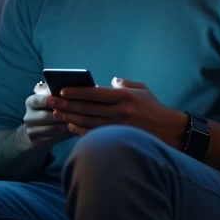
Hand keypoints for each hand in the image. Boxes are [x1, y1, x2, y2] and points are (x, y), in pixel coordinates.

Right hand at [20, 81, 75, 152]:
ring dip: (68, 125)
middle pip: (47, 116)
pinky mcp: (37, 143)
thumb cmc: (48, 111)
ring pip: (53, 128)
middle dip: (63, 114)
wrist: (35, 133)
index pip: (38, 100)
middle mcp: (28, 117)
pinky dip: (67, 134)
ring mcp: (32, 131)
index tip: (61, 98)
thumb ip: (57, 93)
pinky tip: (77, 130)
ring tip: (81, 121)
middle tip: (79, 111)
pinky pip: (55, 139)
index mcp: (30, 102)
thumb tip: (76, 86)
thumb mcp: (48, 101)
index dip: (49, 100)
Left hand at [48, 77, 184, 140]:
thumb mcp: (142, 89)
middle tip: (51, 101)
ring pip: (88, 121)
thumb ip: (124, 84)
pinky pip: (94, 134)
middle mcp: (120, 111)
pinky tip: (70, 125)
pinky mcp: (118, 138)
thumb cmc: (152, 108)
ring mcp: (118, 127)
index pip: (95, 93)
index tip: (62, 89)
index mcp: (124, 96)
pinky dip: (80, 130)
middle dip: (67, 103)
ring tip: (56, 112)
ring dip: (70, 116)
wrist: (169, 131)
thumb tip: (109, 81)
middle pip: (88, 108)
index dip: (77, 91)